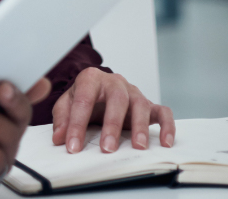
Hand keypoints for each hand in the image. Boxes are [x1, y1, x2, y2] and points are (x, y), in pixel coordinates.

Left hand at [52, 67, 175, 153]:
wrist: (97, 88)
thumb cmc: (83, 96)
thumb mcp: (66, 104)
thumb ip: (62, 119)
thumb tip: (59, 138)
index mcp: (91, 78)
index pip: (83, 100)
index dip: (76, 124)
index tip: (72, 146)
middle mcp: (115, 82)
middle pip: (117, 99)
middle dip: (112, 125)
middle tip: (108, 148)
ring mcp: (133, 92)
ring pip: (140, 105)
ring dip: (140, 127)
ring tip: (138, 146)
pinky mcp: (149, 104)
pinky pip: (163, 112)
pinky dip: (168, 126)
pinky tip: (166, 142)